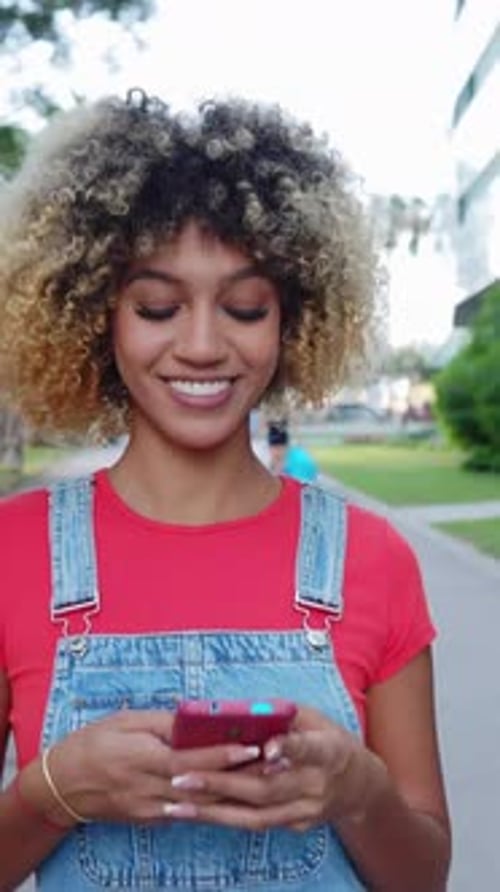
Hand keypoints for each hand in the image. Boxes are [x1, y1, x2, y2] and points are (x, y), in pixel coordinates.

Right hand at [24, 710, 262, 826]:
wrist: (61, 786)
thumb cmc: (93, 744)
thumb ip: (163, 723)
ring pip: (201, 804)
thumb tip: (196, 719)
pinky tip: (235, 797)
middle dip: (241, 777)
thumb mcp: (125, 722)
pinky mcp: (151, 820)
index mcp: (144, 760)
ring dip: (233, 794)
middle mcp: (150, 789)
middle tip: (274, 765)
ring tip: (265, 780)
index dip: (224, 753)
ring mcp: (151, 810)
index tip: (253, 746)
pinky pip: (187, 813)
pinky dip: (212, 805)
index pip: (192, 758)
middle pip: (204, 786)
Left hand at [163, 706, 384, 831]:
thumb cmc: (328, 739)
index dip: (287, 749)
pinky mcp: (295, 826)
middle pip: (267, 788)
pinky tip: (195, 812)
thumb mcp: (314, 717)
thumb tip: (240, 710)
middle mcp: (316, 785)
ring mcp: (306, 811)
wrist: (359, 784)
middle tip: (183, 777)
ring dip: (213, 811)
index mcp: (327, 750)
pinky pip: (256, 824)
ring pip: (256, 816)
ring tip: (176, 803)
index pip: (307, 749)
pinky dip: (224, 819)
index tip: (266, 749)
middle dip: (222, 784)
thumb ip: (282, 714)